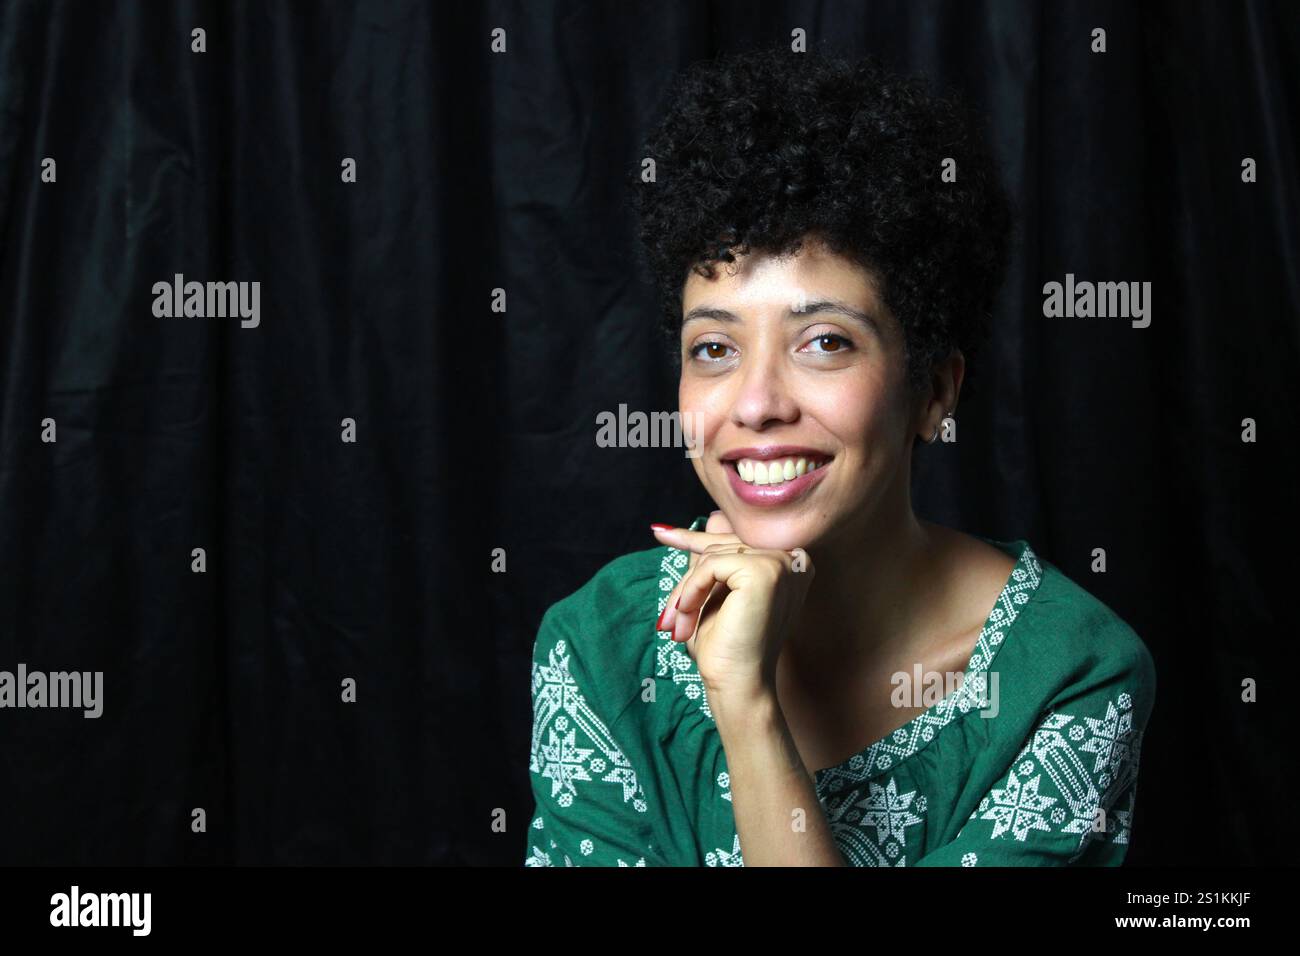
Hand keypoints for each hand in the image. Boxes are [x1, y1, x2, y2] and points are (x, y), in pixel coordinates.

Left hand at [652, 511, 814, 699]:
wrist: (739, 685)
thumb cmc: (727, 648)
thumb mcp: (714, 595)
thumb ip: (714, 559)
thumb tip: (710, 516)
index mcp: (789, 563)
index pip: (733, 541)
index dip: (693, 538)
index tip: (659, 531)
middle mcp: (793, 558)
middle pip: (720, 548)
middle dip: (687, 583)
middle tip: (668, 620)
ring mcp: (782, 562)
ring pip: (712, 556)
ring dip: (685, 593)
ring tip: (679, 625)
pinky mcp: (765, 571)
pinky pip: (711, 565)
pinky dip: (691, 591)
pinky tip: (687, 614)